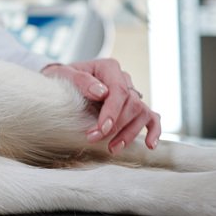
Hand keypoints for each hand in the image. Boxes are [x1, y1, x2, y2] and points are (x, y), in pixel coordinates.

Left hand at [41, 59, 160, 153]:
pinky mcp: (134, 106)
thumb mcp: (64, 74)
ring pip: (142, 113)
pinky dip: (153, 131)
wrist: (63, 81)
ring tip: (112, 148)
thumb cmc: (63, 77)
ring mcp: (131, 92)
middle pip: (132, 104)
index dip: (112, 112)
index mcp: (108, 67)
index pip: (119, 91)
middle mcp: (124, 79)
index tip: (100, 129)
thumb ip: (81, 80)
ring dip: (129, 133)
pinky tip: (149, 145)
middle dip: (116, 126)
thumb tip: (101, 92)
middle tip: (95, 139)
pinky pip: (151, 117)